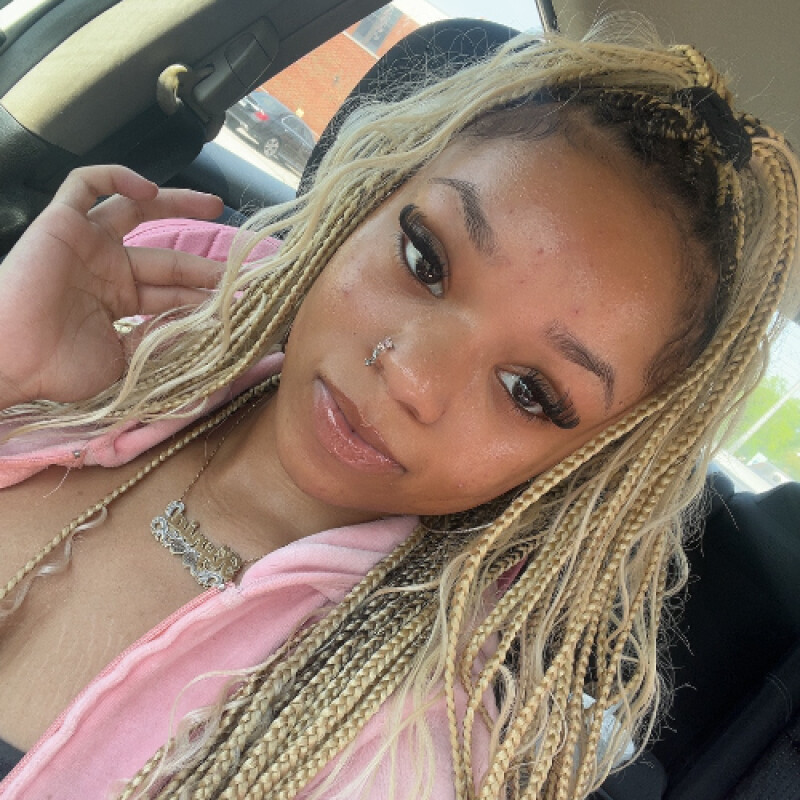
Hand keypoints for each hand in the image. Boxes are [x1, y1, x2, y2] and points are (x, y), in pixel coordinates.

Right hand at [0, 165, 224, 406]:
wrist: (12, 360)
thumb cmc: (58, 368)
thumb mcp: (122, 362)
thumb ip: (155, 344)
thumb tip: (196, 335)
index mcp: (119, 301)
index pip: (172, 290)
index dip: (203, 292)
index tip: (240, 296)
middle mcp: (106, 269)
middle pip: (166, 256)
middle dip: (203, 261)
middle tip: (242, 262)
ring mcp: (85, 244)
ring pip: (134, 210)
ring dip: (175, 203)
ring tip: (214, 204)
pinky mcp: (60, 222)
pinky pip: (84, 185)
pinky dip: (114, 177)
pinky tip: (148, 188)